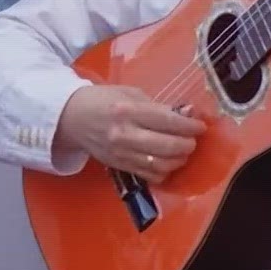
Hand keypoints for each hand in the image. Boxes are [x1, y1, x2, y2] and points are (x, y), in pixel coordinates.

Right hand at [52, 85, 204, 183]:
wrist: (71, 117)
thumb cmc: (102, 100)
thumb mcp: (129, 93)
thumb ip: (158, 106)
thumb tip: (187, 114)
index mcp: (128, 111)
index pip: (168, 121)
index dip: (190, 125)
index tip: (200, 126)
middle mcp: (125, 134)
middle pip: (168, 146)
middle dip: (188, 144)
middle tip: (192, 140)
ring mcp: (121, 153)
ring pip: (161, 164)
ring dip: (178, 160)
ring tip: (182, 152)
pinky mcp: (119, 166)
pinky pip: (149, 176)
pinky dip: (164, 172)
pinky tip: (166, 163)